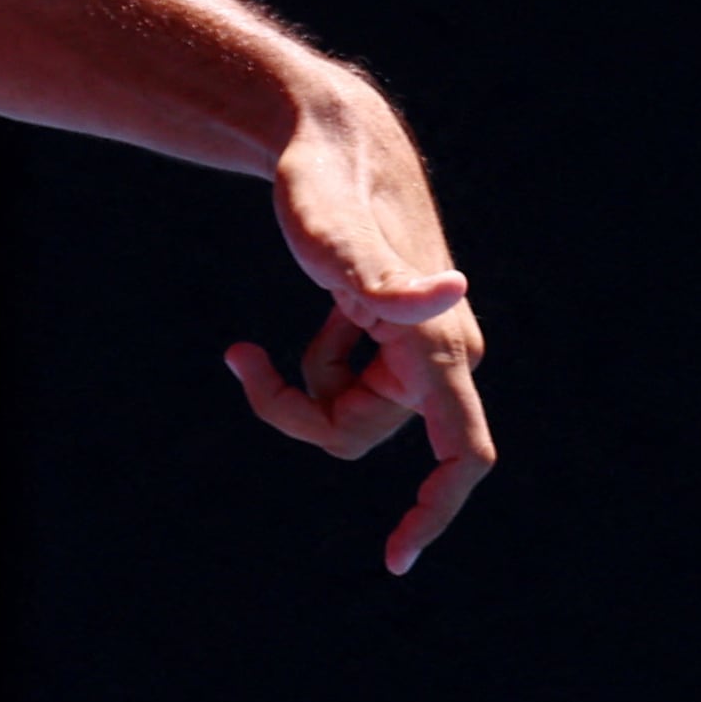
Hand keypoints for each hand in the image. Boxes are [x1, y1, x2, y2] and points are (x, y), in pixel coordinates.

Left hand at [228, 81, 497, 571]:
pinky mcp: (394, 335)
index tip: (395, 561)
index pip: (463, 455)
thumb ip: (382, 276)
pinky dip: (313, 364)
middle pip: (362, 432)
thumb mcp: (332, 236)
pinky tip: (304, 322)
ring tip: (254, 341)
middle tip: (238, 360)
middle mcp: (441, 354)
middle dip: (297, 414)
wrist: (325, 140)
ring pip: (350, 411)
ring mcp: (419, 347)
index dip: (434, 513)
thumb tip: (452, 290)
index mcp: (439, 348)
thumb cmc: (325, 187)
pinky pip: (346, 383)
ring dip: (301, 385)